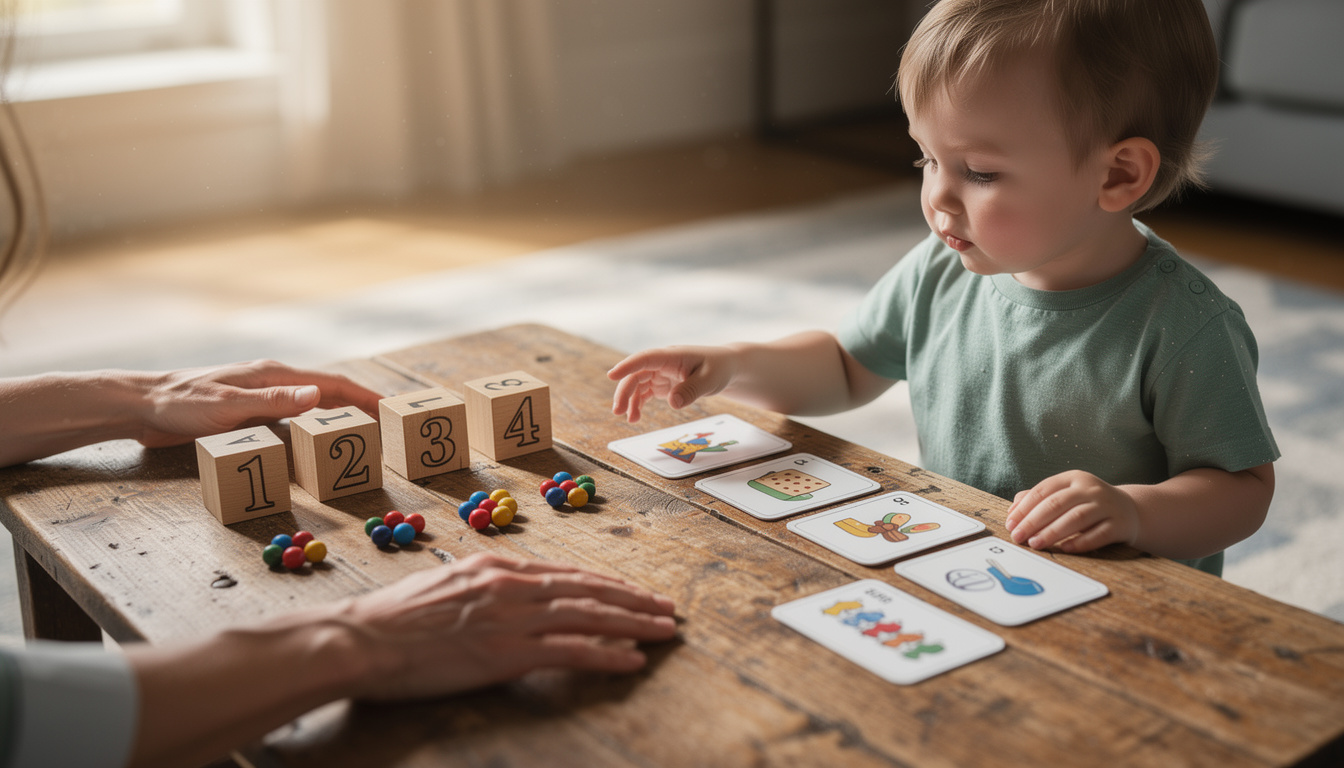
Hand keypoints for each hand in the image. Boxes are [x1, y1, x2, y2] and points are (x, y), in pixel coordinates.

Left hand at [138, 360, 383, 446]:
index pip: (332, 383)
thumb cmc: (181, 404)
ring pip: (311, 405)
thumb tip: (318, 397)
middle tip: (385, 424)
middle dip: (358, 406)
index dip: (364, 396)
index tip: (390, 408)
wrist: (143, 406)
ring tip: (359, 433)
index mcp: (273, 374)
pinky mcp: (249, 412)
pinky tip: (315, 440)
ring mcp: (261, 396)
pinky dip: (311, 426)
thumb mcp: (229, 406)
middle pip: (327, 393)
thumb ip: (274, 401)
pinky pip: (291, 418)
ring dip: (336, 416)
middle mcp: (272, 382)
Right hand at [342, 552, 677, 699]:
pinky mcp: (508, 652)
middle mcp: (512, 584)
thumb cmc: (390, 621)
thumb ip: (478, 587)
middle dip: (633, 599)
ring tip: (664, 630)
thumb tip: (496, 592)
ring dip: (634, 623)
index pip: (566, 573)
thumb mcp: (442, 587)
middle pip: (588, 589)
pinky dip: (608, 655)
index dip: (605, 583)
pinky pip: (572, 651)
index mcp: (497, 568)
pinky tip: (632, 661)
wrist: (361, 639)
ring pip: (590, 615)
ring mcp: (512, 617)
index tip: (632, 591)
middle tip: (667, 608)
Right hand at [607, 345, 738, 422]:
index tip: (611, 375)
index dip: (627, 366)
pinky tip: (635, 417)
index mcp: (672, 356)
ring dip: (629, 400)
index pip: (645, 358)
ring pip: (637, 384)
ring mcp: (660, 373)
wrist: (725, 368)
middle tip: (618, 412)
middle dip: (624, 391)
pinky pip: (644, 392)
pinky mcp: (662, 383)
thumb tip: (673, 403)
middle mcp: (662, 363)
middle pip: (636, 374)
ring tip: (631, 419)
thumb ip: (691, 390)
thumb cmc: (719, 368)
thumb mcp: (710, 380)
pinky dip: (637, 404)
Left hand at [1004, 470, 1139, 553]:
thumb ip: (1039, 499)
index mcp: (1074, 478)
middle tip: (1018, 536)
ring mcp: (1107, 506)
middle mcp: (1091, 489)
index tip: (1010, 523)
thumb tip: (1012, 512)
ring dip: (1053, 532)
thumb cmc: (1089, 504)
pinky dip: (1080, 542)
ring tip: (1035, 543)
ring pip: (1076, 518)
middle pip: (1057, 503)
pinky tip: (1065, 549)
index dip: (1024, 507)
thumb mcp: (1066, 495)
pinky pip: (1098, 534)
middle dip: (1033, 521)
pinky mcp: (1120, 524)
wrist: (1130, 510)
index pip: (1044, 489)